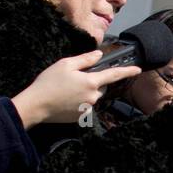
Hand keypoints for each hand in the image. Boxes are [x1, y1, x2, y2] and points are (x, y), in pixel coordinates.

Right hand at [10, 50, 140, 127]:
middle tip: (74, 79)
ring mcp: (87, 108)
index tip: (138, 70)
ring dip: (85, 92)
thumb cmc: (48, 83)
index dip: (127, 71)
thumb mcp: (65, 64)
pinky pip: (85, 106)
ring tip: (66, 90)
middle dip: (93, 81)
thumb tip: (99, 55)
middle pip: (101, 86)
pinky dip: (79, 102)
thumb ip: (85, 59)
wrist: (35, 105)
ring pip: (93, 96)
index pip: (114, 75)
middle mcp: (93, 97)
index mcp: (91, 82)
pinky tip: (65, 100)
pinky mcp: (81, 117)